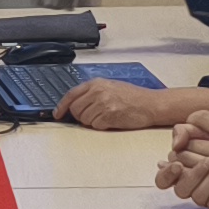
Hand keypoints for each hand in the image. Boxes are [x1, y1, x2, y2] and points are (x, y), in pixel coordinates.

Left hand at [57, 78, 208, 132]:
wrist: (150, 104)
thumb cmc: (133, 97)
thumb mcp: (111, 87)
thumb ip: (92, 93)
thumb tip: (75, 104)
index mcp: (96, 83)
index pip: (71, 95)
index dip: (62, 106)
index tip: (57, 114)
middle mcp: (98, 92)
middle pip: (75, 110)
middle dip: (81, 116)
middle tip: (95, 115)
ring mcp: (103, 103)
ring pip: (84, 120)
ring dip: (92, 122)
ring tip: (106, 116)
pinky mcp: (109, 115)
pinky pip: (95, 126)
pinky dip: (101, 126)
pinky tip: (111, 120)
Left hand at [170, 114, 208, 208]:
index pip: (200, 117)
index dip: (193, 120)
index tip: (195, 126)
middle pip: (187, 139)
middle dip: (183, 140)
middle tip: (186, 144)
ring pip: (184, 159)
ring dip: (183, 158)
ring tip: (189, 159)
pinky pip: (192, 179)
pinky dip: (188, 175)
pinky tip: (192, 174)